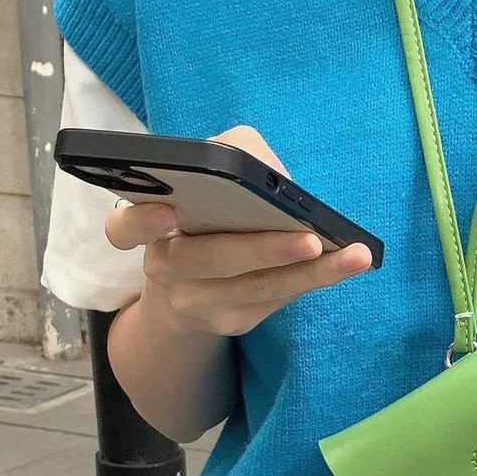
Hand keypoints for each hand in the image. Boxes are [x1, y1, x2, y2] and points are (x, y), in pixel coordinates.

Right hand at [104, 124, 372, 338]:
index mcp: (146, 227)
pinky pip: (275, 301)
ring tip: (353, 255)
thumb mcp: (205, 176)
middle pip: (210, 260)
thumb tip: (275, 173)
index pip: (123, 229)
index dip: (140, 222)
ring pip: (255, 288)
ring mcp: (198, 302)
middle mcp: (165, 268)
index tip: (168, 214)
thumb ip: (232, 155)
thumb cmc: (202, 215)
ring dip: (309, 272)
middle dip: (263, 249)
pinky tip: (345, 264)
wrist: (188, 289)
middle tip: (309, 238)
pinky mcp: (232, 321)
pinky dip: (312, 280)